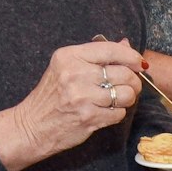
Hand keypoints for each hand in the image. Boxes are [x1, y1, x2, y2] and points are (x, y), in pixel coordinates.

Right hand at [0, 38, 143, 170]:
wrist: (32, 126)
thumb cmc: (51, 96)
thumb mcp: (66, 67)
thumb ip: (96, 56)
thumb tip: (126, 44)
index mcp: (69, 57)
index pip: (111, 49)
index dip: (131, 56)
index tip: (140, 63)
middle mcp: (75, 74)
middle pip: (124, 72)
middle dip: (134, 81)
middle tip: (130, 86)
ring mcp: (82, 97)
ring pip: (126, 94)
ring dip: (127, 98)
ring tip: (117, 100)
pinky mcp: (89, 117)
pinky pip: (119, 113)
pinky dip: (117, 113)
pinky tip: (105, 112)